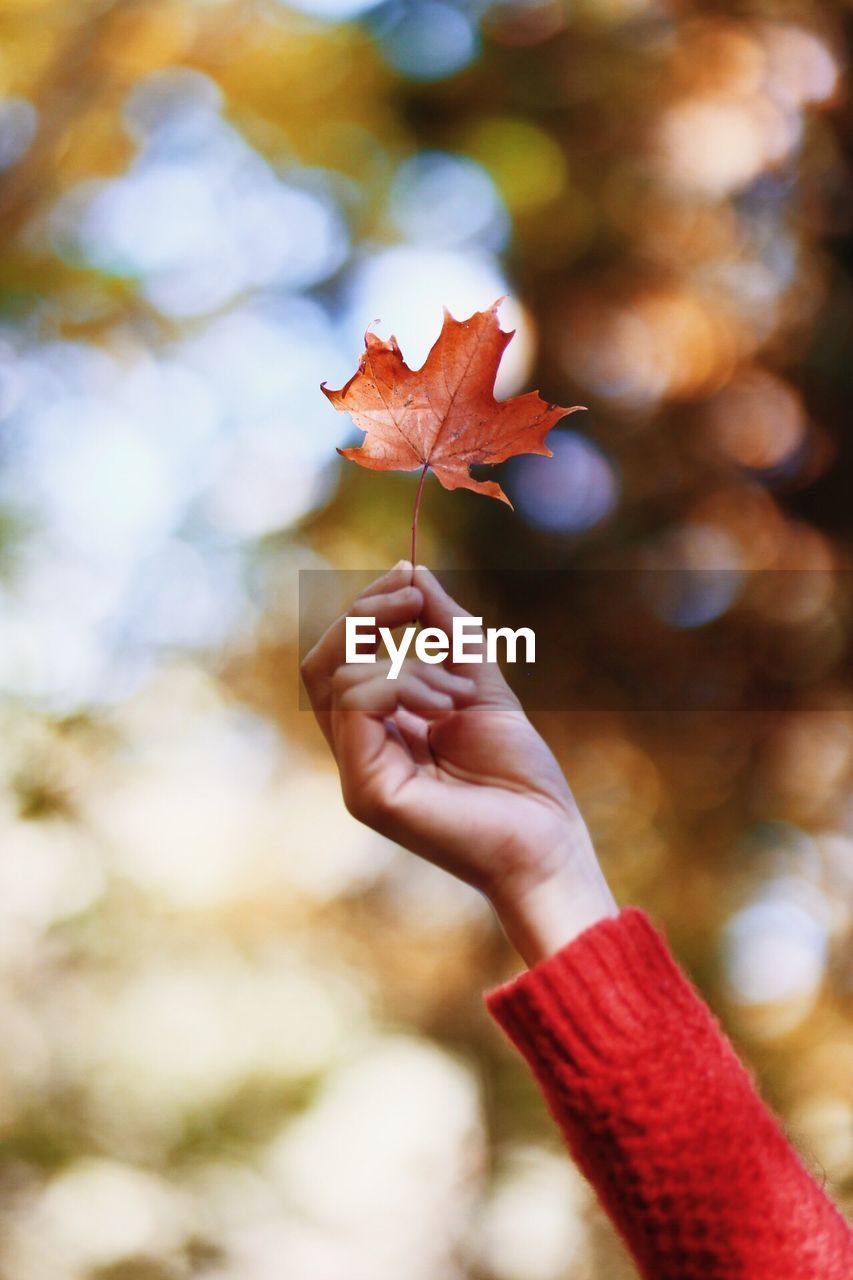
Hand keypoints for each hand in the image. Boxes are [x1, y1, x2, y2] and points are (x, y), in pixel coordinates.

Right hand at [300, 562, 616, 963]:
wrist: (548, 842)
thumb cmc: (521, 777)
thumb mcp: (482, 683)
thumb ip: (447, 631)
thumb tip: (413, 570)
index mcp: (380, 732)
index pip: (341, 658)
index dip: (367, 609)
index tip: (409, 574)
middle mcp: (360, 753)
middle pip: (319, 664)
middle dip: (364, 616)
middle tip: (414, 599)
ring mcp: (358, 775)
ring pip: (334, 678)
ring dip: (402, 660)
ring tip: (459, 689)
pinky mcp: (368, 792)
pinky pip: (356, 705)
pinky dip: (402, 684)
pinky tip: (448, 704)